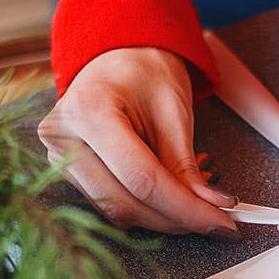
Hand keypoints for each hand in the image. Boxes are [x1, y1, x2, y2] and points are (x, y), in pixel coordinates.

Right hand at [37, 47, 239, 237]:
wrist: (118, 56)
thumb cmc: (143, 70)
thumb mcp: (174, 111)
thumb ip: (188, 166)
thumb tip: (212, 207)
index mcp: (90, 111)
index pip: (142, 180)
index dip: (185, 208)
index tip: (220, 222)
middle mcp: (63, 137)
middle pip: (125, 203)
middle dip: (176, 218)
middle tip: (215, 218)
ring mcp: (57, 156)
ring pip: (116, 210)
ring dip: (162, 215)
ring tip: (194, 196)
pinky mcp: (66, 171)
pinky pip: (110, 203)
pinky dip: (146, 206)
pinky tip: (168, 191)